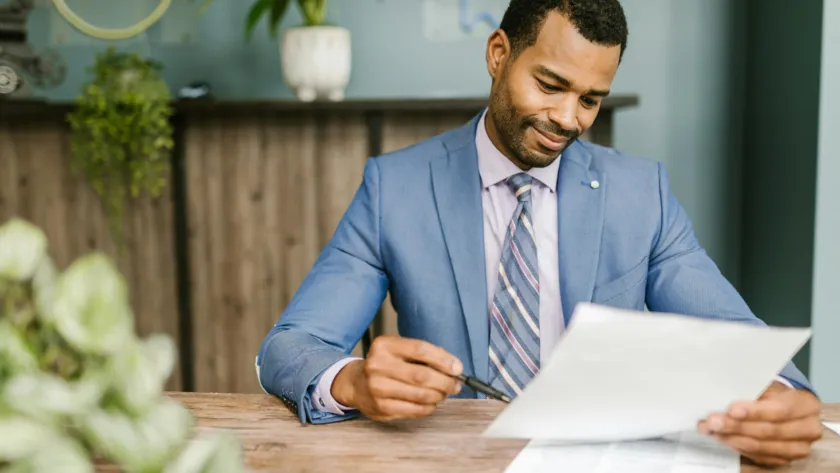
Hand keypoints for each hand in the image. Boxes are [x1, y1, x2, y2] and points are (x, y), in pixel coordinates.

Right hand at [331, 335, 462, 420]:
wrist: (355, 383)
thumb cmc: (386, 365)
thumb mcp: (399, 350)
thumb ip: (425, 355)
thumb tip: (454, 367)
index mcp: (385, 345)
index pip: (420, 350)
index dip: (443, 360)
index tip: (458, 368)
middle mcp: (378, 365)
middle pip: (422, 375)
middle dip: (445, 382)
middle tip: (455, 385)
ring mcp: (377, 388)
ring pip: (420, 395)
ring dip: (438, 396)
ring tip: (443, 394)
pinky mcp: (381, 408)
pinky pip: (414, 410)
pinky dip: (428, 407)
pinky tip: (431, 403)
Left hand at [698, 381, 822, 466]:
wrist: (784, 405)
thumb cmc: (773, 392)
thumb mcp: (767, 384)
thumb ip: (752, 389)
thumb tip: (724, 390)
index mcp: (806, 404)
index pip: (780, 410)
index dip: (754, 412)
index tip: (731, 410)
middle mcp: (807, 428)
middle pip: (769, 431)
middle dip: (736, 426)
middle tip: (713, 421)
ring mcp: (797, 447)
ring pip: (761, 447)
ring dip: (732, 438)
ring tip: (711, 429)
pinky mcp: (784, 459)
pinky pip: (758, 456)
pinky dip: (736, 446)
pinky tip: (722, 437)